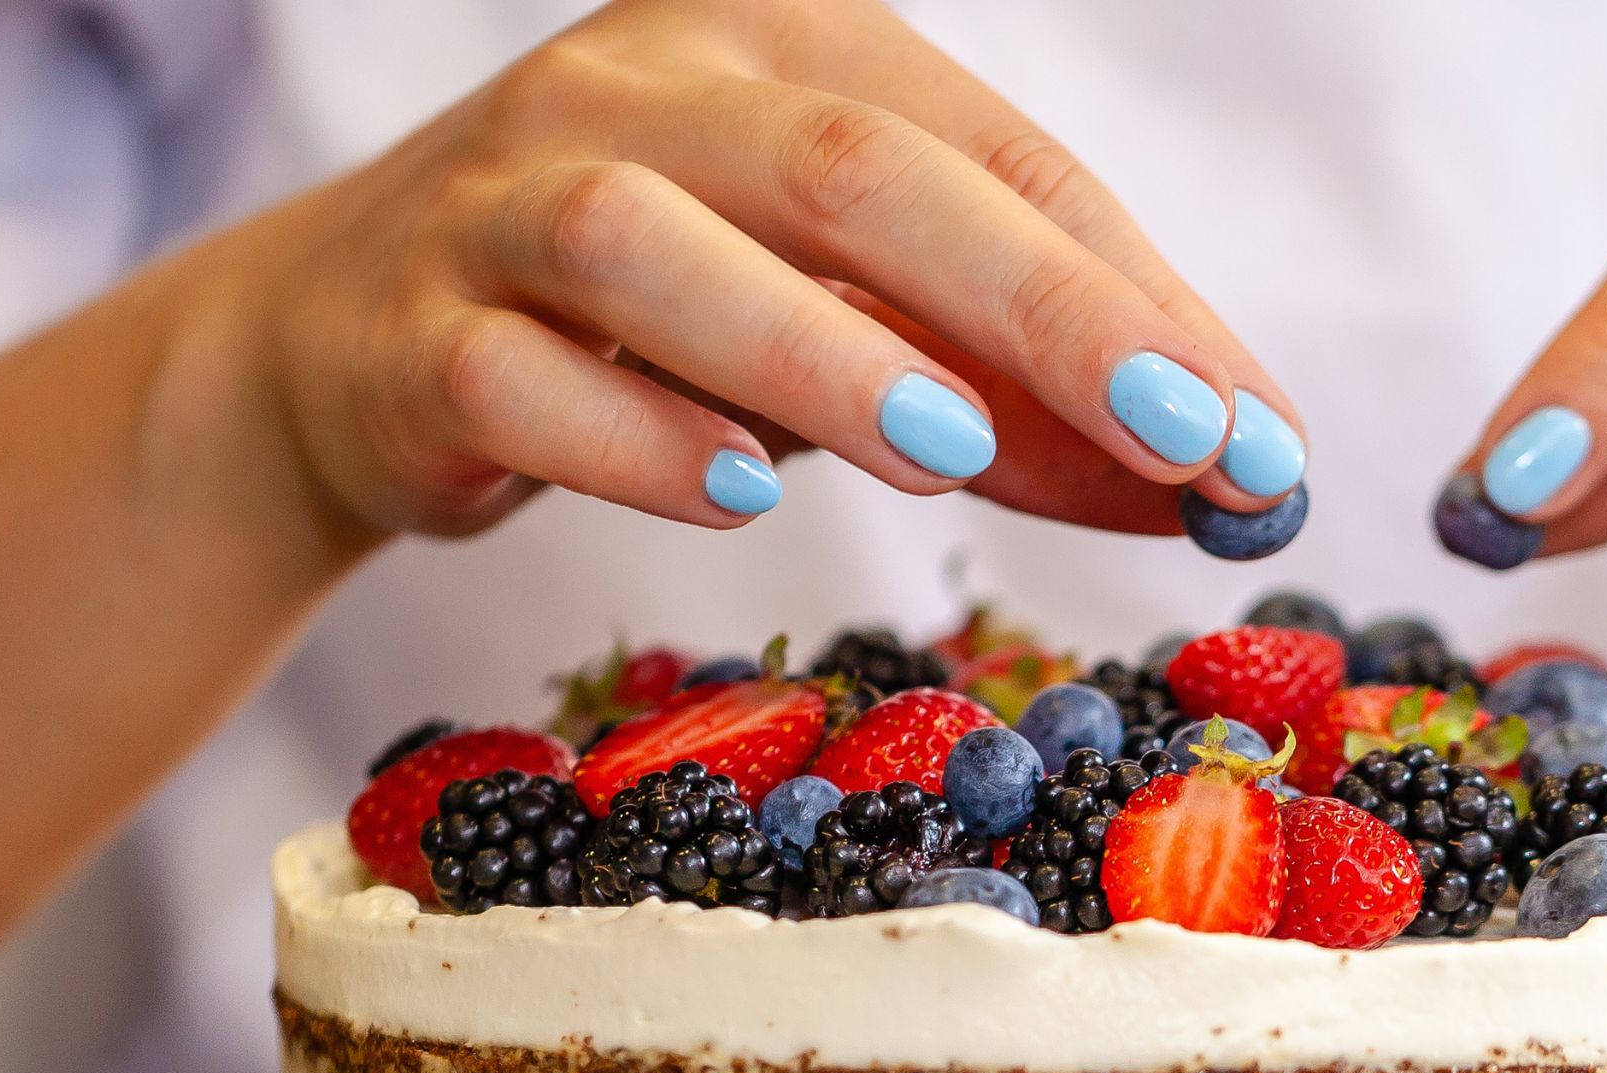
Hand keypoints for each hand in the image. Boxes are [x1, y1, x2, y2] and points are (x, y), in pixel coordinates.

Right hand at [201, 0, 1305, 554]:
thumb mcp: (845, 330)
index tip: (1252, 434)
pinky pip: (516, 374)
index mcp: (781, 41)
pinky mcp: (412, 332)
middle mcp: (642, 87)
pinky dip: (628, 432)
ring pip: (657, 245)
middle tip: (1176, 433)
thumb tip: (1226, 483)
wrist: (354, 348)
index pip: (992, 153)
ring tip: (951, 450)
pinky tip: (730, 493)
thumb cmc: (652, 325)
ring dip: (815, 351)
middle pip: (856, 171)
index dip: (1131, 295)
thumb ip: (1013, 394)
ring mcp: (507, 200)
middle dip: (1036, 308)